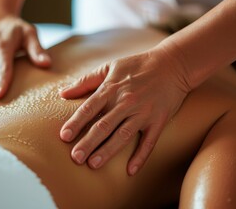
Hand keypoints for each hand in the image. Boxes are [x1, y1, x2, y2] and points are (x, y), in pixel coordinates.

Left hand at [59, 48, 189, 174]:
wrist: (173, 64)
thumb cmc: (137, 65)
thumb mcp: (109, 67)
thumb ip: (85, 81)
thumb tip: (62, 93)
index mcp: (111, 88)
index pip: (89, 108)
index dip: (75, 123)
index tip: (64, 136)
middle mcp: (126, 102)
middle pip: (103, 125)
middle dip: (88, 142)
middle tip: (75, 157)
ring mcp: (143, 113)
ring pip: (123, 135)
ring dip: (108, 151)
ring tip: (93, 164)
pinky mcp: (158, 121)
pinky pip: (149, 142)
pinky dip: (140, 156)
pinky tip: (130, 170)